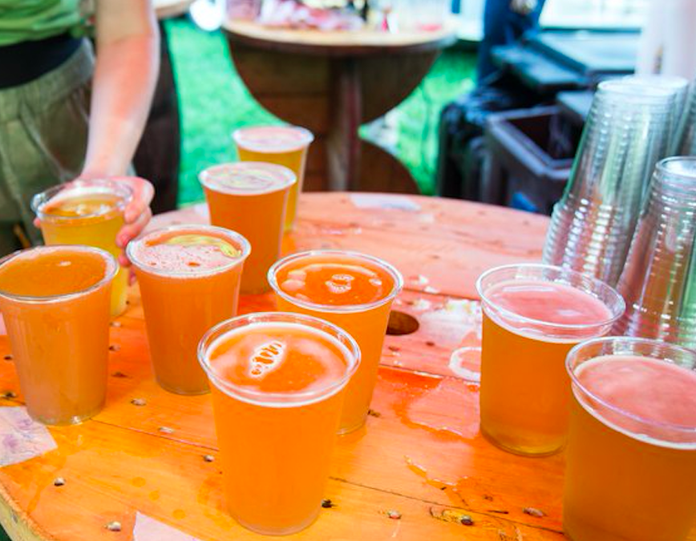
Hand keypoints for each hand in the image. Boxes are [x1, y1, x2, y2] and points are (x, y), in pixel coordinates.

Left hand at [32, 176, 153, 266]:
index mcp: (132, 188)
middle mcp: (139, 206)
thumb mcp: (78, 187)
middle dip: (133, 232)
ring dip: (134, 251)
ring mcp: (137, 223)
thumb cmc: (90, 187)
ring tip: (123, 262)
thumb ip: (61, 200)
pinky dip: (135, 266)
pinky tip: (129, 278)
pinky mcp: (133, 238)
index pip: (143, 192)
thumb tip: (38, 221)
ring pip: (143, 237)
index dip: (138, 205)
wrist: (99, 187)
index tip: (126, 215)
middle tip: (119, 242)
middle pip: (145, 218)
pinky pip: (138, 252)